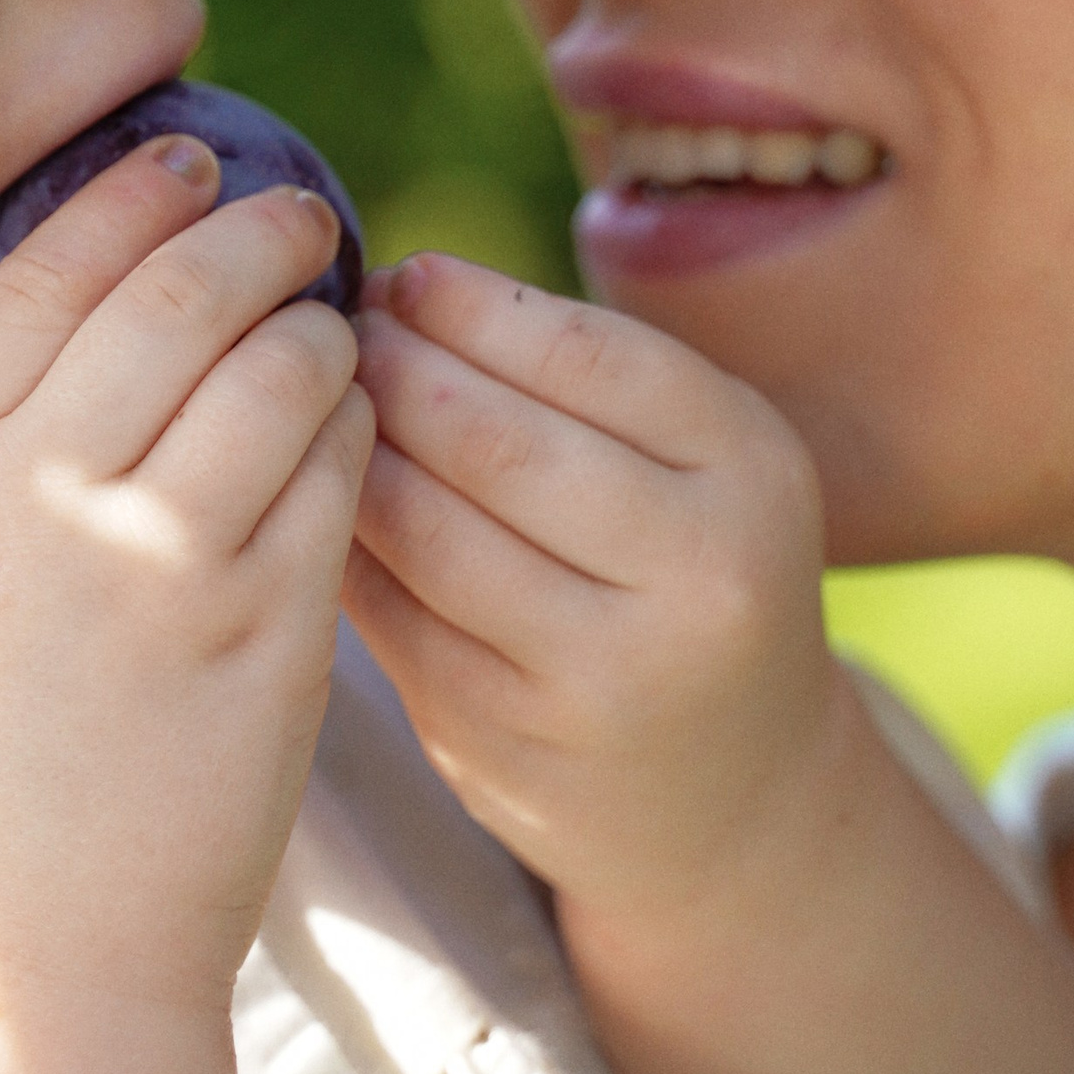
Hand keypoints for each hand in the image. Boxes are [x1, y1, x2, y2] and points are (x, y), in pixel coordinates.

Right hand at [0, 137, 372, 1016]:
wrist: (32, 945)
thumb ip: (4, 435)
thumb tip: (113, 271)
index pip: (40, 272)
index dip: (126, 198)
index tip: (186, 157)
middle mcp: (29, 498)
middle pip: (172, 295)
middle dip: (253, 236)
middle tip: (303, 220)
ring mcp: (150, 560)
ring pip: (277, 368)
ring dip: (321, 332)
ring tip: (331, 338)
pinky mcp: (262, 625)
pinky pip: (339, 470)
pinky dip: (357, 428)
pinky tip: (352, 433)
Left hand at [344, 251, 846, 919]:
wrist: (734, 795)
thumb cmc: (693, 574)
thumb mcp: (704, 463)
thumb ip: (590, 377)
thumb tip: (402, 289)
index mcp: (753, 472)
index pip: (587, 356)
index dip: (471, 307)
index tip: (401, 277)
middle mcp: (698, 578)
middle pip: (497, 441)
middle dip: (395, 369)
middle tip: (334, 333)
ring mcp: (601, 679)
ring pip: (428, 532)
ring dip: (354, 451)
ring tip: (320, 406)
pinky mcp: (509, 750)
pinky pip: (391, 619)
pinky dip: (347, 544)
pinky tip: (321, 501)